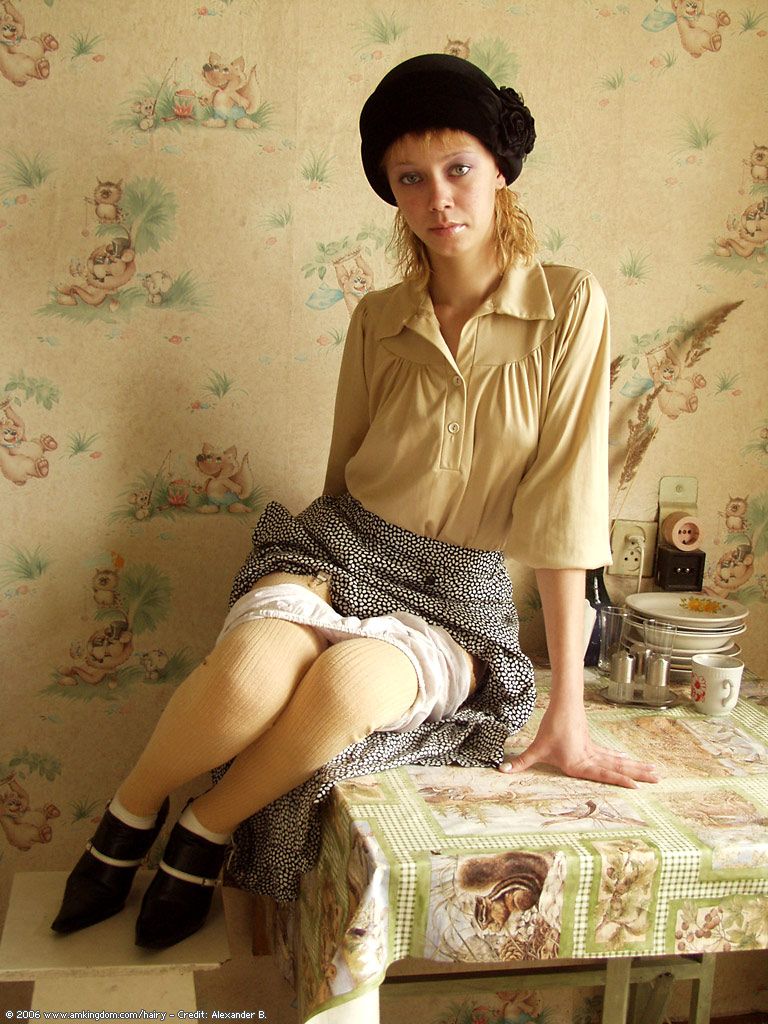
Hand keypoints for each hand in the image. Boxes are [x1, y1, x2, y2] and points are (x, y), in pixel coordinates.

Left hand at [498, 702, 658, 788]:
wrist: (562, 704)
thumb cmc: (550, 727)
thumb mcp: (536, 748)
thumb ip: (522, 762)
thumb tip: (502, 771)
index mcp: (579, 762)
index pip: (603, 773)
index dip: (620, 780)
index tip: (637, 786)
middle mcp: (590, 758)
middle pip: (618, 767)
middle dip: (638, 773)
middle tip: (658, 778)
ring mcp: (593, 751)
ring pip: (618, 761)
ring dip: (636, 766)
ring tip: (655, 772)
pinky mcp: (592, 745)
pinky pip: (611, 756)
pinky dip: (623, 761)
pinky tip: (631, 762)